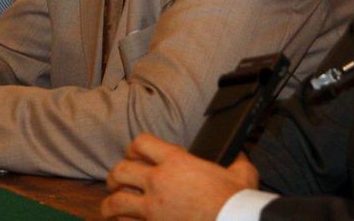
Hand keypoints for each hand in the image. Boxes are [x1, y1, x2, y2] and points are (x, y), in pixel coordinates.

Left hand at [102, 134, 258, 219]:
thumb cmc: (237, 202)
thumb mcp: (242, 174)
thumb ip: (236, 161)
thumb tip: (239, 154)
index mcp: (177, 162)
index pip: (141, 143)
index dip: (135, 147)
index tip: (135, 154)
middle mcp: (158, 182)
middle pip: (120, 171)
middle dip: (115, 176)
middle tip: (117, 181)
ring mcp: (152, 210)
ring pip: (116, 202)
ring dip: (110, 204)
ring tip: (111, 207)